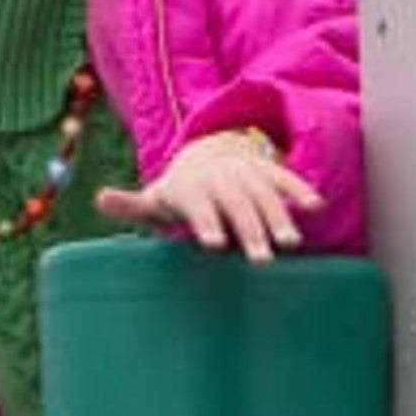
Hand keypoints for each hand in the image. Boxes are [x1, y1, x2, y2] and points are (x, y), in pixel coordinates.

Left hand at [96, 129, 323, 261]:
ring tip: (291, 243)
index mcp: (191, 187)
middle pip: (236, 204)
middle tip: (260, 261)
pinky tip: (315, 207)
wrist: (207, 155)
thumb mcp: (155, 199)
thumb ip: (132, 204)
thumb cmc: (179, 193)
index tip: (214, 245)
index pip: (199, 206)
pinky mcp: (267, 171)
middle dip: (249, 230)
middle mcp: (220, 177)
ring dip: (278, 216)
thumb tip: (100, 197)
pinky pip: (284, 179)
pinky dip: (299, 190)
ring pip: (263, 193)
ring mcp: (246, 173)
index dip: (206, 223)